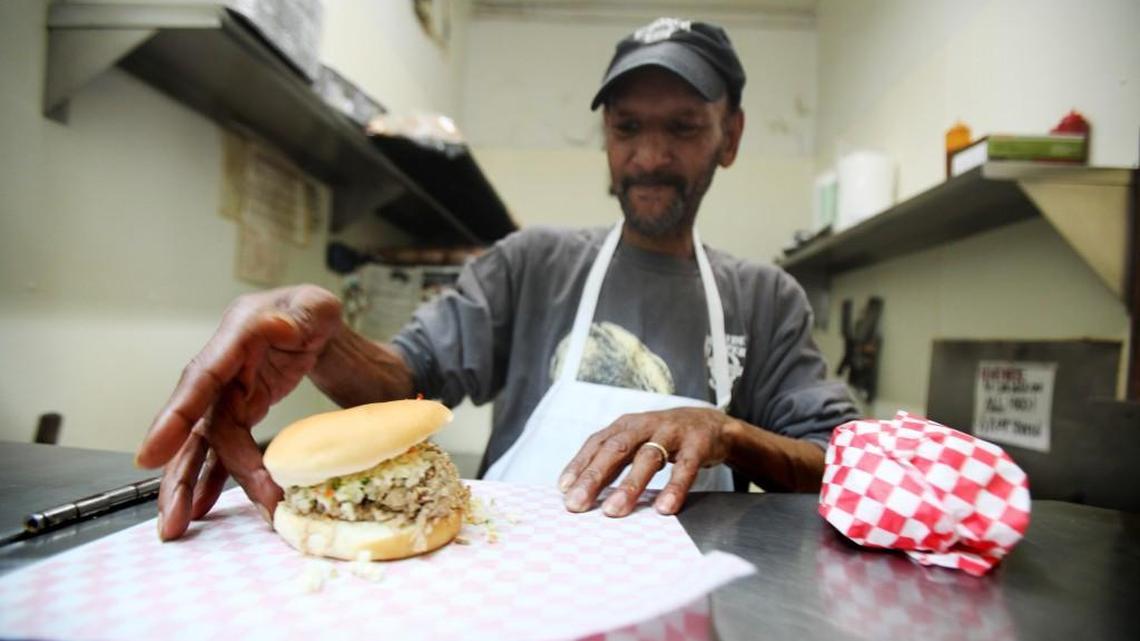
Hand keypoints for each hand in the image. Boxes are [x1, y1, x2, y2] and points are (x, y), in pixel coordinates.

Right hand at [135, 285, 343, 540]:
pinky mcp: (238, 409)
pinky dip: (213, 477)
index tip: (149, 456)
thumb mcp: (315, 305)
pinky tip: (200, 506)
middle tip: (172, 516)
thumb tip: (278, 328)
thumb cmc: (312, 311)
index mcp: (239, 333)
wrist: (312, 322)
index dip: (177, 415)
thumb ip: (302, 315)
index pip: (203, 376)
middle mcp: (223, 365)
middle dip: (180, 471)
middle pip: (196, 422)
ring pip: (203, 442)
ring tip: (179, 524)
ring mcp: (227, 389)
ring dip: (191, 483)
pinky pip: (221, 447)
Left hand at [558, 407, 736, 517]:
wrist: (712, 423)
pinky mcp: (698, 443)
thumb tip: (577, 491)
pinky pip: (685, 468)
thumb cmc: (665, 438)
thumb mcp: (636, 442)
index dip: (579, 465)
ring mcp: (672, 432)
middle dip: (594, 477)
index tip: (563, 491)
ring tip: (614, 511)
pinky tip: (664, 508)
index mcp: (626, 425)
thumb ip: (612, 463)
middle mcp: (645, 425)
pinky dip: (674, 487)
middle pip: (616, 449)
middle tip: (577, 504)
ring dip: (629, 485)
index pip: (597, 443)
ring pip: (647, 457)